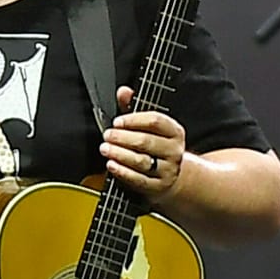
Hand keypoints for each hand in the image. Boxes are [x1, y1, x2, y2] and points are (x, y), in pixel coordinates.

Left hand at [102, 85, 185, 201]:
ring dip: (120, 154)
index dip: (134, 120)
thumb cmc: (154, 146)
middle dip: (123, 138)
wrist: (169, 177)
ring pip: (142, 161)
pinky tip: (111, 165)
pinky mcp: (158, 186)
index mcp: (174, 131)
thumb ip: (133, 108)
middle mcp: (173, 150)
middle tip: (107, 135)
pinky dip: (123, 172)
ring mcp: (167, 169)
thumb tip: (123, 91)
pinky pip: (139, 179)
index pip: (156, 121)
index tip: (117, 121)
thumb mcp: (147, 126)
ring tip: (105, 148)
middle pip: (146, 141)